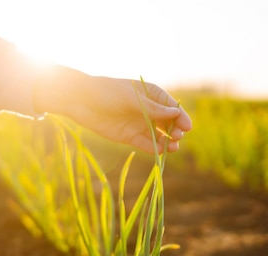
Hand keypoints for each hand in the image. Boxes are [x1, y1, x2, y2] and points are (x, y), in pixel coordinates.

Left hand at [33, 66, 191, 153]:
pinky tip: (160, 151)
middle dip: (175, 130)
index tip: (187, 127)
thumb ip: (153, 108)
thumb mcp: (131, 98)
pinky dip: (153, 148)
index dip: (181, 117)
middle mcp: (148, 110)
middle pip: (168, 122)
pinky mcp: (129, 136)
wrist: (80, 101)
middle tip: (177, 136)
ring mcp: (139, 124)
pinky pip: (145, 144)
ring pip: (159, 135)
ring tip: (173, 148)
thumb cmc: (106, 92)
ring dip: (167, 141)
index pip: (171, 107)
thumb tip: (176, 113)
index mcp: (151, 94)